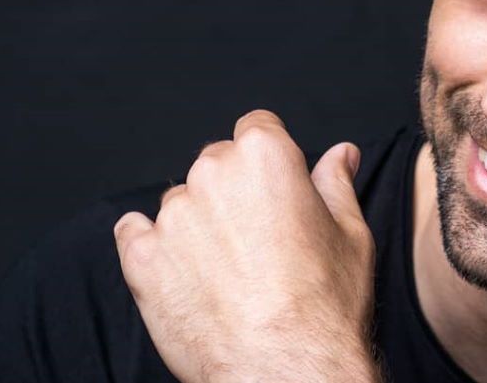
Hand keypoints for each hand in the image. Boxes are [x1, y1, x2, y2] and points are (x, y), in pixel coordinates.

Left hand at [113, 110, 379, 382]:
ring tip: (228, 271)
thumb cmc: (325, 305)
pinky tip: (184, 275)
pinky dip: (154, 248)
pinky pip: (134, 233)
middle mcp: (212, 172)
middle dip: (234, 190)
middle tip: (259, 240)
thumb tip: (341, 154)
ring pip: (181, 201)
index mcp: (265, 154)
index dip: (269, 159)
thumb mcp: (351, 234)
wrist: (284, 368)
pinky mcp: (141, 257)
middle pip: (217, 162)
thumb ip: (336, 182)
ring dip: (198, 223)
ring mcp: (173, 215)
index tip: (275, 188)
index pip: (257, 127)